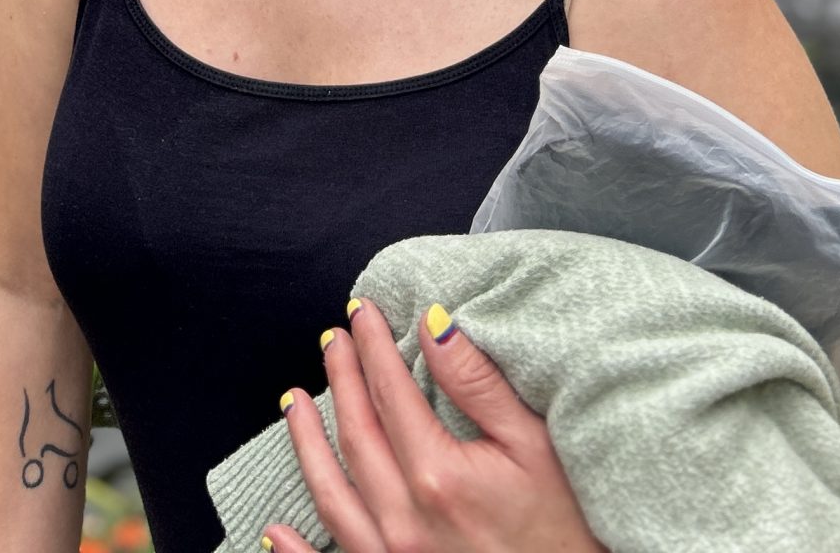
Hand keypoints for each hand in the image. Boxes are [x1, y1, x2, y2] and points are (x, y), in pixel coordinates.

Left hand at [264, 298, 602, 552]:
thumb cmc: (565, 524)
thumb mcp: (533, 444)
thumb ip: (478, 384)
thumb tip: (433, 324)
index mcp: (438, 477)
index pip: (390, 393)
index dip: (372, 346)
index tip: (361, 312)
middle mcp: (405, 521)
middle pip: (357, 435)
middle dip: (341, 379)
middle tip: (332, 339)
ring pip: (332, 493)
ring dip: (307, 443)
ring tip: (292, 402)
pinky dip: (297, 552)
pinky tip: (274, 529)